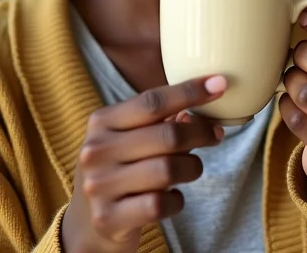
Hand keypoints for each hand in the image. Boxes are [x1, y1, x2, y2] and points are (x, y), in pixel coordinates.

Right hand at [61, 76, 226, 252]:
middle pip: (167, 135)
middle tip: (215, 134)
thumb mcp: (127, 138)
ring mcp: (100, 185)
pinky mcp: (109, 218)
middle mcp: (97, 151)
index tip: (219, 84)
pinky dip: (176, 200)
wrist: (86, 222)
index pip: (152, 102)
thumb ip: (157, 120)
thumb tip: (194, 109)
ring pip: (168, 170)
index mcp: (102, 121)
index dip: (189, 92)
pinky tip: (173, 197)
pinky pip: (160, 204)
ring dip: (192, 167)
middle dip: (201, 133)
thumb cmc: (118, 169)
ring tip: (191, 168)